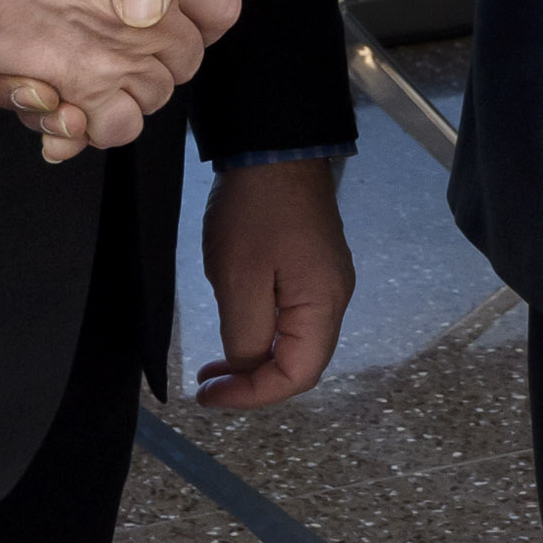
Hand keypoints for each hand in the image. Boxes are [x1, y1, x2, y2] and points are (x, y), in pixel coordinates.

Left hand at [197, 157, 353, 407]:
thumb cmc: (254, 213)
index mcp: (322, 307)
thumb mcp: (239, 279)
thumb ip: (245, 336)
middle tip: (209, 385)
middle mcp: (334, 301)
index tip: (209, 396)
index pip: (297, 377)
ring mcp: (325, 283)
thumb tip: (248, 367)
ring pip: (295, 344)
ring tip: (215, 368)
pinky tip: (237, 332)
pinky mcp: (312, 267)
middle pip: (301, 365)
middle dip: (254, 384)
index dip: (252, 396)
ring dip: (256, 362)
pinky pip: (292, 320)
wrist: (274, 147)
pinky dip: (263, 337)